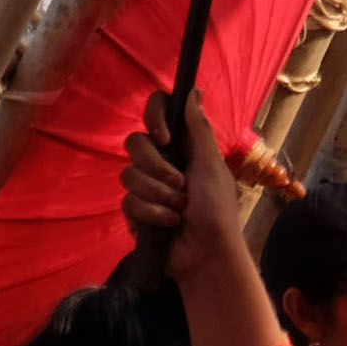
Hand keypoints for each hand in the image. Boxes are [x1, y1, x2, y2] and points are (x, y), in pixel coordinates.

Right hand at [120, 85, 237, 271]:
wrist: (207, 254)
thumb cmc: (218, 210)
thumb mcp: (211, 167)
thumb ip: (199, 130)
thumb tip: (193, 91)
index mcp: (182, 148)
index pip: (156, 114)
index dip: (154, 117)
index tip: (165, 136)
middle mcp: (161, 162)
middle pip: (135, 143)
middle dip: (157, 167)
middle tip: (180, 185)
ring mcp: (146, 186)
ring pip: (129, 175)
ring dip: (158, 195)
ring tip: (180, 209)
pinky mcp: (135, 209)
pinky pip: (128, 201)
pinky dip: (152, 213)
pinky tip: (169, 223)